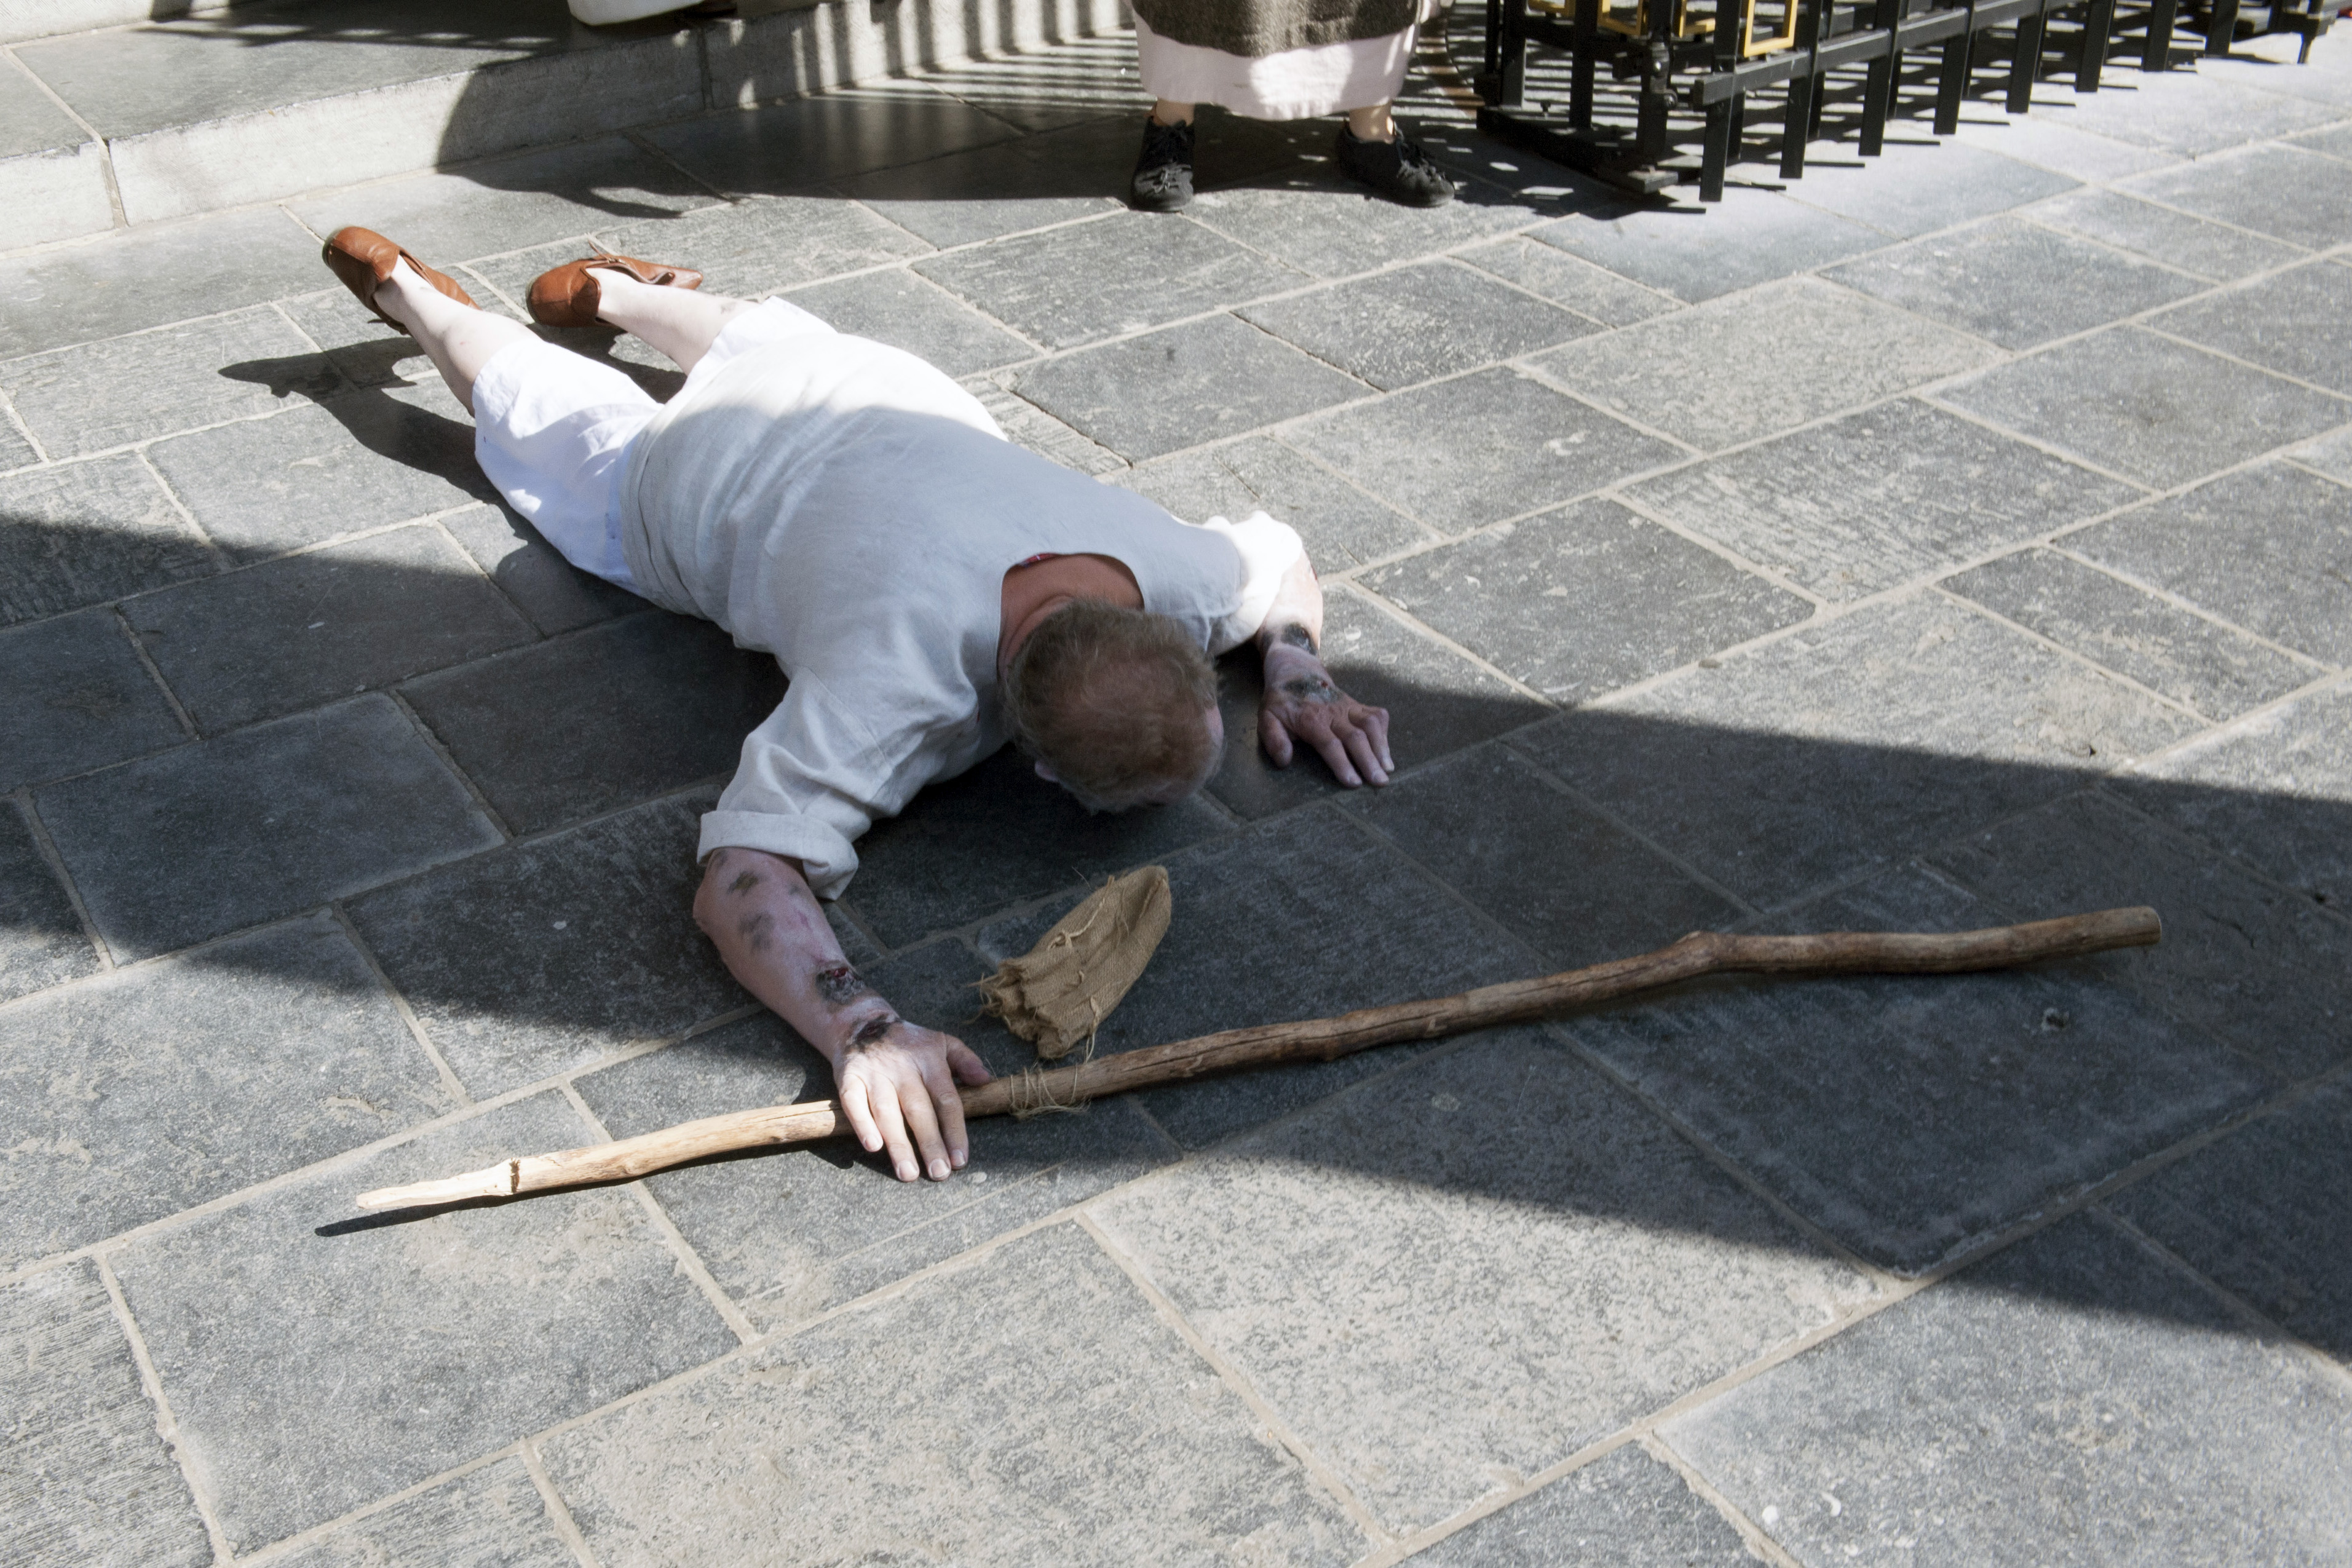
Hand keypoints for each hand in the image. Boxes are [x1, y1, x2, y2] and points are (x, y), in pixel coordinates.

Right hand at [831, 1017, 992, 1181]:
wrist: (862, 1023)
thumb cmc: (909, 1042)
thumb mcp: (942, 1042)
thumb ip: (965, 1061)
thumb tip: (985, 1081)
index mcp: (929, 1059)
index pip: (946, 1099)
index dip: (954, 1131)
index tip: (960, 1160)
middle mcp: (902, 1067)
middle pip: (919, 1110)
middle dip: (930, 1143)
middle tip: (939, 1174)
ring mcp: (874, 1073)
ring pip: (887, 1112)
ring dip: (898, 1144)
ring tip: (908, 1173)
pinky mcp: (849, 1077)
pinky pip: (854, 1103)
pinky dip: (862, 1124)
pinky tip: (873, 1146)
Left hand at [1258, 642, 1392, 786]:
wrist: (1297, 672)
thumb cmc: (1282, 701)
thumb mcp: (1267, 717)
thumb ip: (1274, 739)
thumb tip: (1284, 761)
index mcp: (1310, 719)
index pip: (1330, 743)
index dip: (1342, 763)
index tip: (1353, 782)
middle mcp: (1333, 712)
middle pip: (1355, 737)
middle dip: (1369, 761)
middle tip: (1379, 782)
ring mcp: (1348, 707)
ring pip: (1370, 724)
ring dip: (1382, 747)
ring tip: (1387, 769)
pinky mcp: (1357, 704)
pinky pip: (1377, 715)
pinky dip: (1384, 731)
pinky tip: (1385, 750)